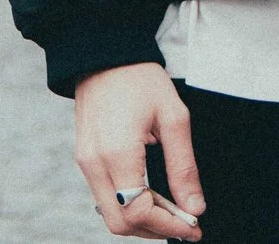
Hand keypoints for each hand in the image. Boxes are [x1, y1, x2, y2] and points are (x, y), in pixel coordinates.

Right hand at [73, 63, 204, 239]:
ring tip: (173, 212)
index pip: (138, 212)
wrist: (104, 53)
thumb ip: (183, 167)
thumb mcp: (174, 117)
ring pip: (110, 215)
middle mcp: (94, 164)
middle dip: (155, 231)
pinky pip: (104, 197)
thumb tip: (194, 207)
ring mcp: (85, 163)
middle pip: (119, 223)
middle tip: (186, 225)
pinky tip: (153, 197)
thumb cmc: (141, 79)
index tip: (194, 227)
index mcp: (117, 153)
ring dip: (142, 220)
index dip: (169, 227)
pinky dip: (129, 206)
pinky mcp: (84, 159)